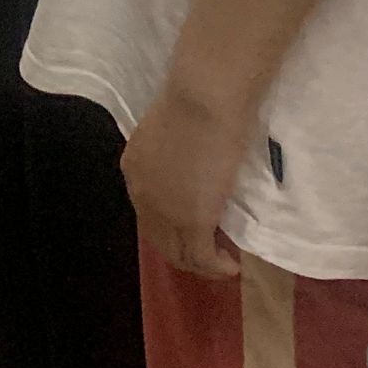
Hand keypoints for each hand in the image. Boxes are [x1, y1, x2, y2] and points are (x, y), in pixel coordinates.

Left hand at [123, 86, 244, 279]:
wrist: (203, 99)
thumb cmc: (195, 101)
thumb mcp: (174, 133)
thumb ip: (178, 156)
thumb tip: (196, 164)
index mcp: (135, 168)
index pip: (148, 210)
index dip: (172, 224)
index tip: (198, 226)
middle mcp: (142, 193)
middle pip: (159, 238)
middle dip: (184, 251)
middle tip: (213, 250)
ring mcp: (164, 211)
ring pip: (178, 254)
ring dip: (202, 264)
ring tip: (224, 261)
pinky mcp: (192, 223)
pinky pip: (202, 258)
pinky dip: (217, 268)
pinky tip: (232, 265)